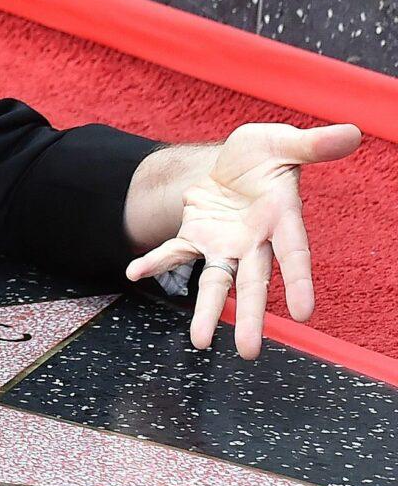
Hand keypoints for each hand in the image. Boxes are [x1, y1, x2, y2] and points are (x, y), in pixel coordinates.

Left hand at [123, 121, 361, 358]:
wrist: (233, 161)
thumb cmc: (264, 155)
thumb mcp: (282, 142)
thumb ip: (311, 144)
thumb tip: (352, 132)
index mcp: (282, 220)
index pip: (295, 255)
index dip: (299, 282)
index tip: (305, 313)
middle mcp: (254, 242)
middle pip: (254, 283)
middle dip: (251, 316)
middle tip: (248, 353)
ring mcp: (225, 243)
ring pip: (216, 282)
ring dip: (206, 310)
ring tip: (199, 343)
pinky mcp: (197, 237)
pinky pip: (174, 253)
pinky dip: (155, 262)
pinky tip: (134, 272)